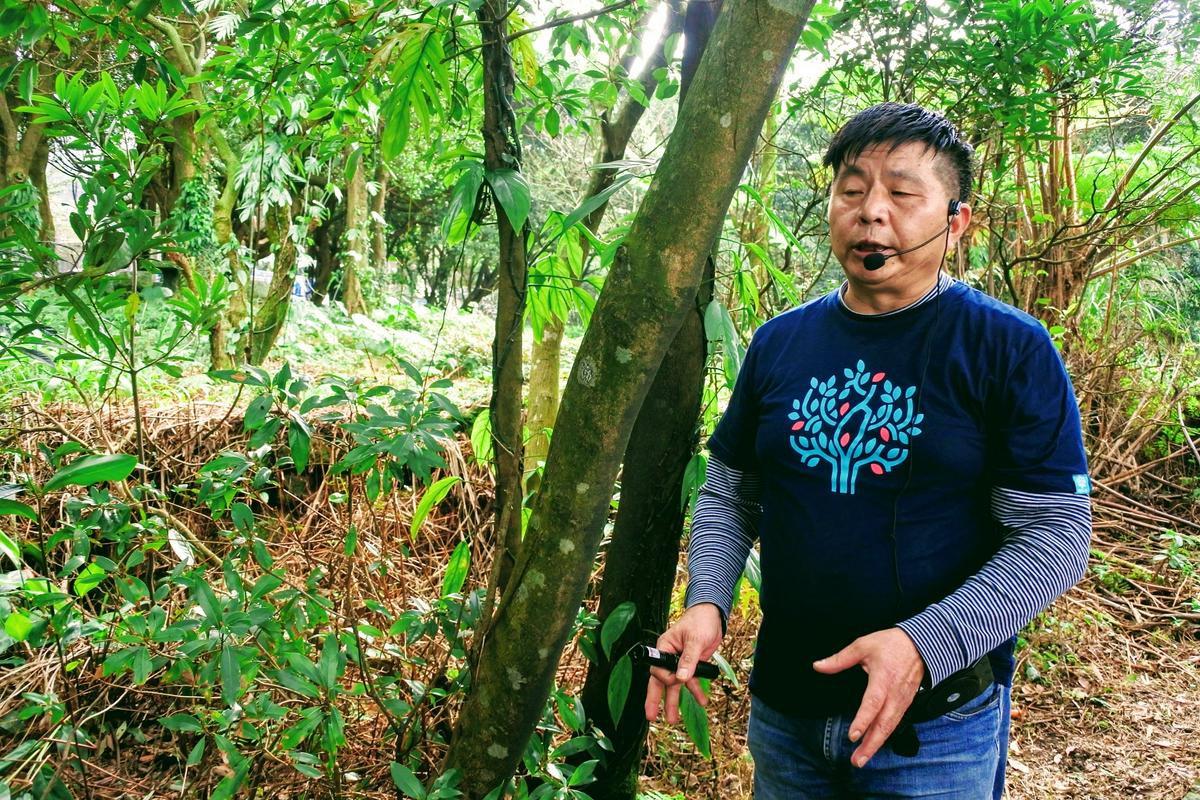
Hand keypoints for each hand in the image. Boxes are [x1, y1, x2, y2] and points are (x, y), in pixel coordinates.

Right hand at [643, 603, 723, 724]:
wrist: (713, 615)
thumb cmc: (700, 621)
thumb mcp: (695, 640)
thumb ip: (689, 660)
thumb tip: (680, 679)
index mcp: (664, 647)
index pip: (658, 669)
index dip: (665, 678)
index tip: (676, 680)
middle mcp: (669, 657)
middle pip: (660, 681)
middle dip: (656, 700)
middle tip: (651, 717)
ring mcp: (680, 662)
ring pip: (674, 685)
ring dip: (674, 702)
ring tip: (673, 720)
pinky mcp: (691, 665)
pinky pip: (690, 681)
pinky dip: (695, 691)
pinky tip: (702, 701)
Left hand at [812, 627, 924, 767]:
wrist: (920, 644)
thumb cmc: (890, 644)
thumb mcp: (862, 645)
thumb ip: (839, 659)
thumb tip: (818, 666)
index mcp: (883, 679)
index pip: (872, 704)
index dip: (863, 721)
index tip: (853, 736)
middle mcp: (894, 694)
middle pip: (883, 724)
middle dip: (870, 744)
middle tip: (856, 760)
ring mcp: (902, 701)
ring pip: (890, 728)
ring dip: (876, 745)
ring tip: (861, 759)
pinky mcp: (905, 704)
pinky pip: (895, 723)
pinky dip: (884, 737)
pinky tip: (874, 745)